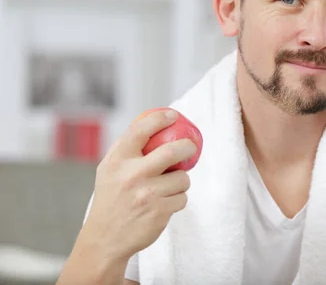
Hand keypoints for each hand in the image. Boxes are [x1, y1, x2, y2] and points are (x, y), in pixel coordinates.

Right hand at [82, 109, 195, 262]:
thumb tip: (154, 123)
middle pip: (172, 151)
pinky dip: (177, 200)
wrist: (105, 239)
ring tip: (166, 188)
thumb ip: (127, 149)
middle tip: (190, 147)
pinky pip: (182, 198)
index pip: (140, 130)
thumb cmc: (111, 199)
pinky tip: (163, 204)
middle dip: (187, 147)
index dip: (160, 118)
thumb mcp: (109, 170)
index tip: (172, 115)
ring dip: (180, 182)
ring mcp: (147, 194)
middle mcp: (132, 176)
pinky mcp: (160, 212)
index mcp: (118, 161)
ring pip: (182, 178)